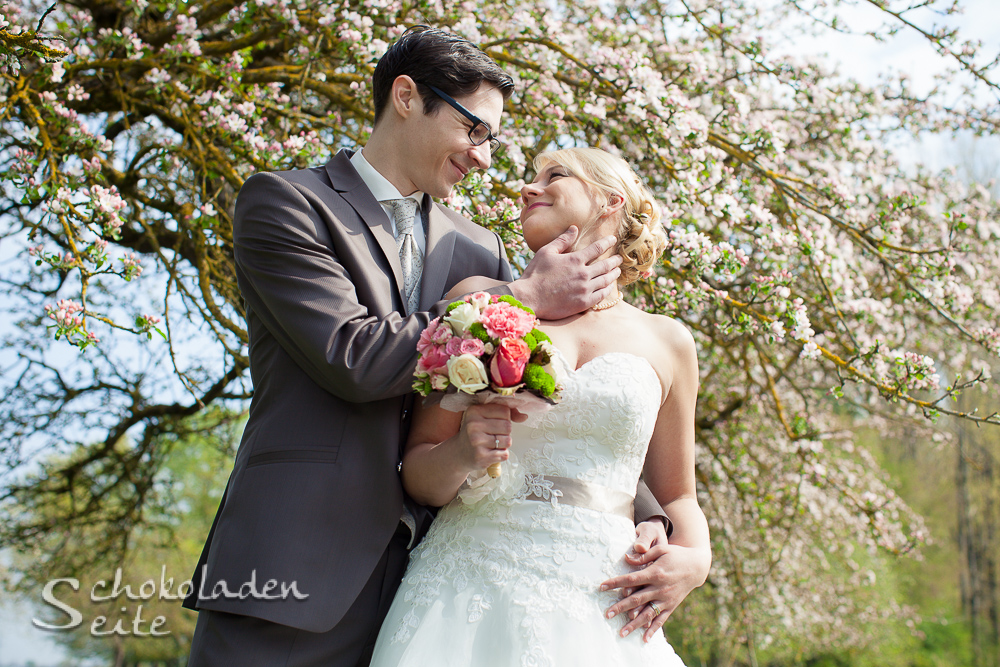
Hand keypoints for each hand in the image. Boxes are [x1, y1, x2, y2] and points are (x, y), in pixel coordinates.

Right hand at [457, 404, 513, 471]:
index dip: (505, 419)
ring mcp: (476, 441)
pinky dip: (501, 455)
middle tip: (493, 436)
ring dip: (504, 445)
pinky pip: (504, 454)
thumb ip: (505, 414)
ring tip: (492, 445)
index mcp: (475, 411)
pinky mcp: (481, 456)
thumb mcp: (485, 418)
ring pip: (508, 441)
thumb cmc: (476, 433)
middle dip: (505, 433)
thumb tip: (524, 416)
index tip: (494, 423)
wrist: (459, 453)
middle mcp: (473, 425)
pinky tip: (491, 453)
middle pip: (508, 426)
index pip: (505, 411)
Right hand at [509, 227, 621, 319]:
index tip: (613, 239)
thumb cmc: (535, 274)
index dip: (607, 242)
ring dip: (613, 274)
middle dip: (614, 260)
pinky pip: (600, 295)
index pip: (597, 248)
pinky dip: (607, 289)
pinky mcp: (583, 303)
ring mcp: (584, 290)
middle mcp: (583, 274)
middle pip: (605, 265)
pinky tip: (608, 287)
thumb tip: (574, 228)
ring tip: (617, 271)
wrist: (529, 298)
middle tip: (619, 258)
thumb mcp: (546, 252)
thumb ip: (562, 240)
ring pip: (606, 280)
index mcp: (575, 260)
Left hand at [600, 521, 709, 641]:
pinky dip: (653, 630)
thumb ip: (644, 555)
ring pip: (647, 614)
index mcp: (655, 573)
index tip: (601, 587)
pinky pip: (661, 620)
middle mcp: (660, 588)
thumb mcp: (661, 549)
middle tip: (607, 614)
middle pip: (636, 600)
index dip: (615, 583)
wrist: (696, 566)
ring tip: (621, 632)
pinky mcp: (671, 606)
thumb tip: (626, 558)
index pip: (631, 579)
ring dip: (633, 624)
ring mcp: (666, 599)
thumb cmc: (676, 554)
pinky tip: (644, 639)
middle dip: (620, 607)